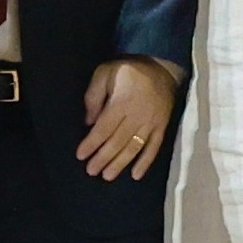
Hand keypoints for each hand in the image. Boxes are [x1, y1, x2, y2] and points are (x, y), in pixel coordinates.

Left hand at [76, 57, 179, 181]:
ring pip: (134, 147)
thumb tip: (89, 122)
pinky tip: (135, 175)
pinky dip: (145, 163)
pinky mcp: (162, 127)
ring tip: (107, 176)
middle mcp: (137, 116)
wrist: (161, 66)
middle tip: (91, 171)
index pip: (104, 128)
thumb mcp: (104, 73)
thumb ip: (94, 96)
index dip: (92, 143)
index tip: (81, 155)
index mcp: (122, 102)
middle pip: (118, 141)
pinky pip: (154, 148)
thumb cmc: (128, 70)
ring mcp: (151, 123)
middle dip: (103, 158)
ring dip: (120, 163)